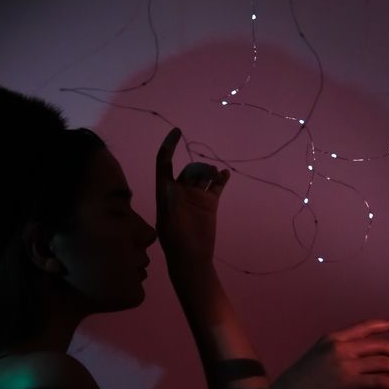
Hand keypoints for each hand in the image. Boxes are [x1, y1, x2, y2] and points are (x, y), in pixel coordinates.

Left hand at [156, 127, 230, 267]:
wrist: (192, 258)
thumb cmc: (175, 241)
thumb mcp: (169, 219)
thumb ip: (169, 200)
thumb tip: (167, 183)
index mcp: (165, 191)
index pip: (164, 162)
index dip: (169, 146)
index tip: (177, 131)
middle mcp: (180, 190)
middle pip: (189, 168)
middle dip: (199, 167)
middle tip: (208, 174)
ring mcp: (195, 196)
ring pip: (203, 175)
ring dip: (210, 171)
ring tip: (216, 176)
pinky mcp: (209, 204)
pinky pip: (216, 186)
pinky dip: (221, 179)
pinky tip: (225, 175)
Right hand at [260, 318, 388, 388]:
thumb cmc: (299, 385)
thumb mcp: (316, 360)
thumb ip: (336, 355)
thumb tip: (358, 360)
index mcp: (331, 339)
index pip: (365, 327)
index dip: (387, 325)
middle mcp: (339, 347)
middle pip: (379, 344)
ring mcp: (344, 364)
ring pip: (383, 362)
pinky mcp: (348, 383)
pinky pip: (379, 381)